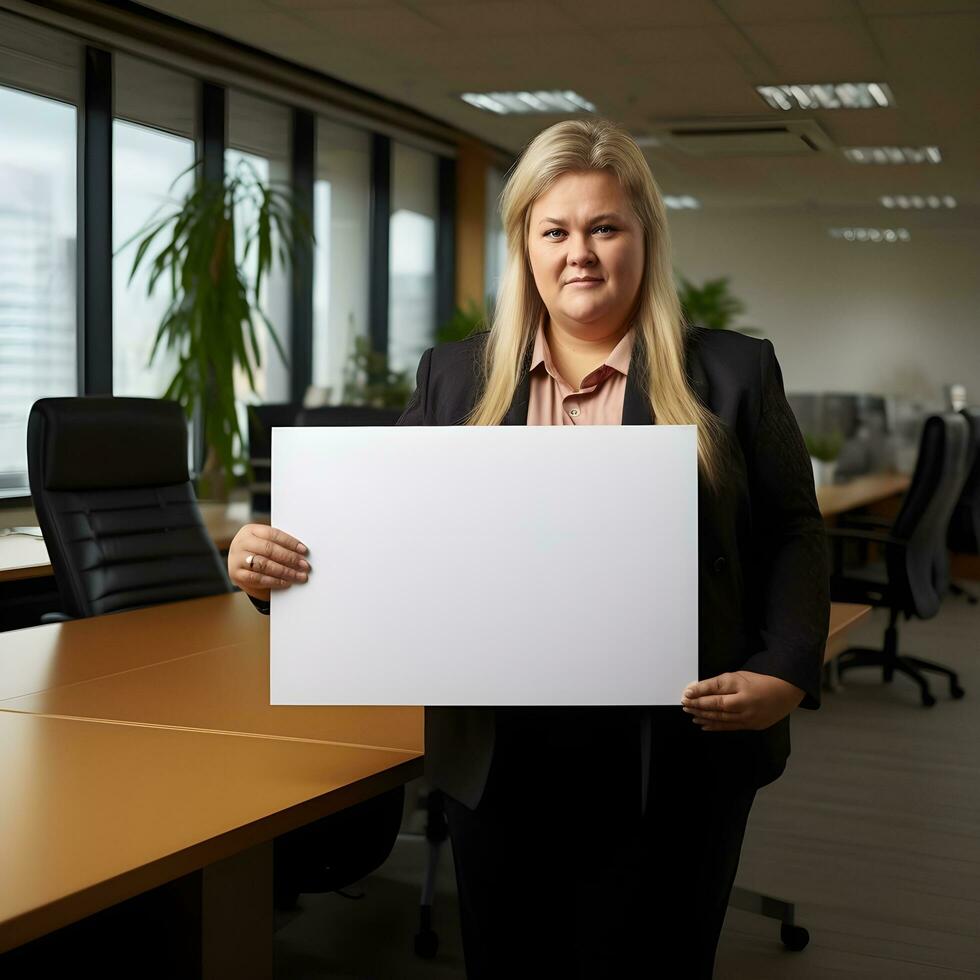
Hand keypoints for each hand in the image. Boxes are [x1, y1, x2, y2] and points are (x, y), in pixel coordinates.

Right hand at [228, 524, 310, 601]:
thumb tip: (302, 552)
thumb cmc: (258, 554)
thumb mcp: (265, 544)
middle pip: (269, 549)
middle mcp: (241, 543)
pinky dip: (274, 581)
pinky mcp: (236, 574)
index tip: (304, 551)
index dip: (290, 542)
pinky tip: (286, 582)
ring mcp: (236, 558)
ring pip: (264, 564)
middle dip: (289, 558)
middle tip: (304, 565)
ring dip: (284, 571)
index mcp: (251, 530)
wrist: (240, 568)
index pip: (273, 534)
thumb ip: (279, 545)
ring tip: (298, 576)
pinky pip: (257, 578)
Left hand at [680, 671, 804, 731]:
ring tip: (691, 714)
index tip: (686, 694)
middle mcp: (745, 703)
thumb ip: (718, 683)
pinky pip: (730, 727)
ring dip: (704, 717)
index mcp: (742, 686)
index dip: (699, 692)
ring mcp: (749, 717)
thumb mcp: (739, 676)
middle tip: (685, 705)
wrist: (786, 692)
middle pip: (716, 706)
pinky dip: (715, 726)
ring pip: (721, 718)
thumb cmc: (760, 681)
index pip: (716, 689)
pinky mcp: (752, 726)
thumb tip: (697, 689)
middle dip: (698, 706)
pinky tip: (703, 725)